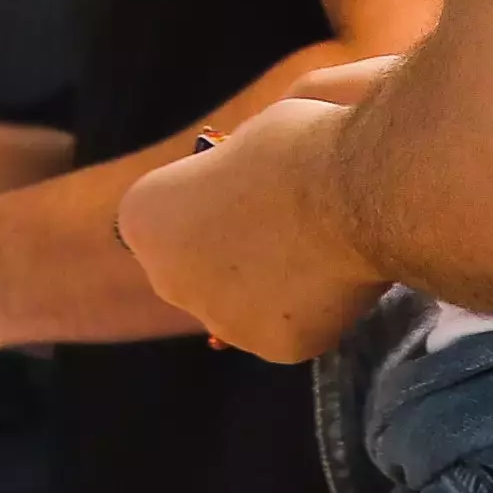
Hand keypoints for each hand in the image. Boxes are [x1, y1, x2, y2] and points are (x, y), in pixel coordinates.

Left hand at [116, 94, 399, 362]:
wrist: (351, 188)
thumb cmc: (294, 145)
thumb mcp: (238, 144)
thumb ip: (224, 179)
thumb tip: (240, 188)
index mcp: (141, 219)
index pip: (166, 225)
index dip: (208, 209)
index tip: (244, 195)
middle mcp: (165, 279)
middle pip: (197, 274)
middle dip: (231, 258)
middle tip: (281, 230)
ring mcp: (218, 320)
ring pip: (242, 309)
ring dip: (270, 289)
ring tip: (317, 250)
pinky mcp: (272, 348)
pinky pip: (290, 329)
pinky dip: (312, 310)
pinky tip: (336, 276)